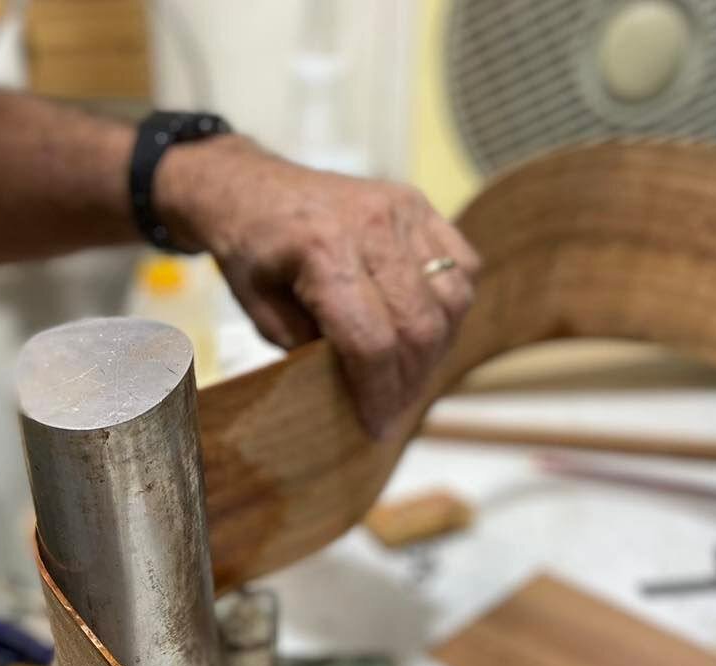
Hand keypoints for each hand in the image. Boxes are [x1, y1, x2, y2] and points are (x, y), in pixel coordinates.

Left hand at [157, 137, 479, 434]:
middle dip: (410, 381)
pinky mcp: (420, 205)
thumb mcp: (261, 315)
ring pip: (451, 299)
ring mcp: (402, 210)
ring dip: (437, 349)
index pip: (373, 341)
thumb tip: (360, 389)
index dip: (380, 394)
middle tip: (393, 409)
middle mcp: (371, 225)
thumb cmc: (252, 254)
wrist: (252, 190)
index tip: (375, 425)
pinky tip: (426, 330)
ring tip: (409, 375)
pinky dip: (451, 308)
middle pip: (419, 325)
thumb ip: (310, 352)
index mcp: (323, 251)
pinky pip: (463, 266)